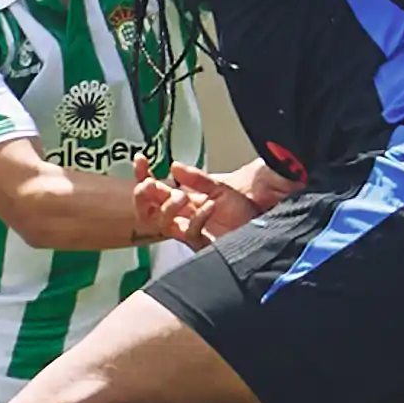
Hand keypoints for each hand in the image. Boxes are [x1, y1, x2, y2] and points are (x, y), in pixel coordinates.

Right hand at [156, 159, 301, 250]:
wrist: (263, 226)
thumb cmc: (240, 210)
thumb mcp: (218, 187)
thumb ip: (196, 178)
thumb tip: (173, 167)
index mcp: (181, 201)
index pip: (153, 189)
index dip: (143, 174)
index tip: (140, 159)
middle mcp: (181, 217)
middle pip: (147, 210)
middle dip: (143, 197)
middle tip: (149, 185)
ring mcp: (189, 231)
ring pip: (163, 224)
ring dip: (168, 208)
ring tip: (182, 196)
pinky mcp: (202, 243)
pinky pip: (192, 233)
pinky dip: (199, 217)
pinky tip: (209, 205)